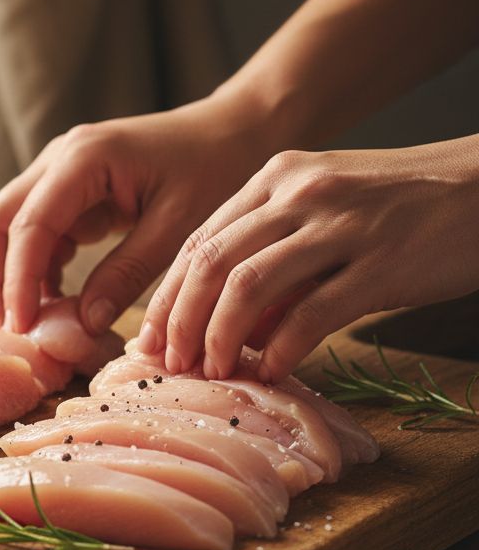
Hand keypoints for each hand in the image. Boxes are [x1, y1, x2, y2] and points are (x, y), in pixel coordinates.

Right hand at [0, 93, 275, 334]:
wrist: (233, 131)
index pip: (29, 225)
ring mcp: (59, 172)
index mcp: (84, 158)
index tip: (21, 327)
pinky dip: (35, 269)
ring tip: (28, 326)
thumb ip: (127, 273)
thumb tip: (83, 324)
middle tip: (9, 330)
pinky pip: (36, 232)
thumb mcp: (178, 227)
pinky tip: (53, 304)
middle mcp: (59, 159)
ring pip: (8, 227)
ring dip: (9, 275)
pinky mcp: (70, 191)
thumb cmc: (216, 168)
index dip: (17, 281)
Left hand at [138, 139, 478, 380]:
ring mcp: (339, 225)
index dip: (168, 294)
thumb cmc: (400, 204)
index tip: (150, 337)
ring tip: (214, 372)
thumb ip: (274, 250)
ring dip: (220, 337)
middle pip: (212, 262)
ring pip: (248, 285)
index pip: (200, 240)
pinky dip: (282, 347)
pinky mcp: (380, 263)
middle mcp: (298, 193)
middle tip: (169, 363)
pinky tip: (272, 370)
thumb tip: (231, 321)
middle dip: (180, 320)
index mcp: (275, 177)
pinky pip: (312, 312)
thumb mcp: (324, 206)